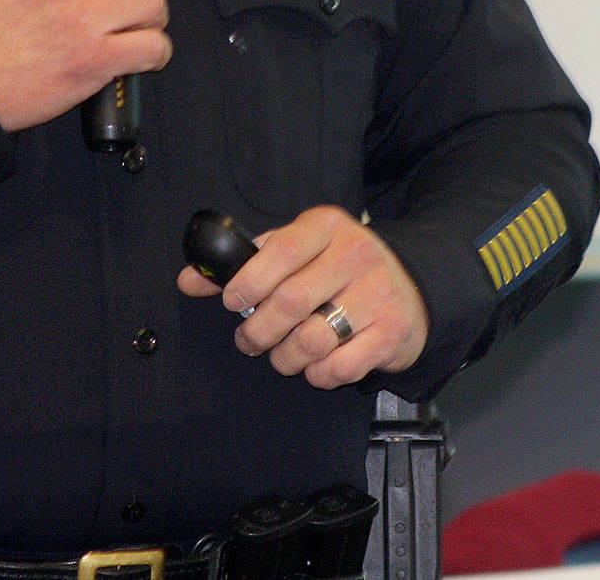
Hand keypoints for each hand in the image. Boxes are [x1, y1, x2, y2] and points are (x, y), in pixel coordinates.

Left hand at [176, 205, 427, 387]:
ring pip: (312, 338)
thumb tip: (188, 280)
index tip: (231, 301)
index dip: (248, 280)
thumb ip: (244, 263)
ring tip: (278, 354)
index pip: (280, 250)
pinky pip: (341, 366)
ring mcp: (377, 294)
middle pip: (290, 300)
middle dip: (258, 329)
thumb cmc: (338, 268)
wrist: (411, 286)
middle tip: (248, 339)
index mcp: (326, 226)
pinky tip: (313, 366)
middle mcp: (355, 255)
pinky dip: (317, 374)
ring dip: (284, 356)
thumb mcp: (296, 250)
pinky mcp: (392, 333)